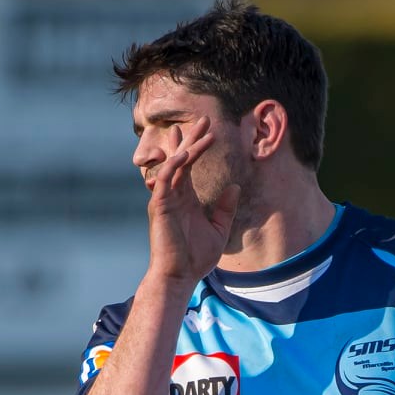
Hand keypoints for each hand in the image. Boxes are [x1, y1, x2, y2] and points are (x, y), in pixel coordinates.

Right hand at [146, 116, 240, 284]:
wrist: (180, 275)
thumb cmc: (195, 257)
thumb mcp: (219, 229)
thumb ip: (226, 208)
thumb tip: (235, 187)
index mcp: (185, 198)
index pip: (189, 165)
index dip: (196, 146)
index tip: (208, 130)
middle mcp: (173, 194)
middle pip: (180, 158)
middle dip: (191, 138)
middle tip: (203, 119)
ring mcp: (164, 199)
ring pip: (174, 165)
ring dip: (187, 147)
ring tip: (202, 132)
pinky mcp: (159, 206)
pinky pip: (165, 179)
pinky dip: (174, 165)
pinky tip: (184, 154)